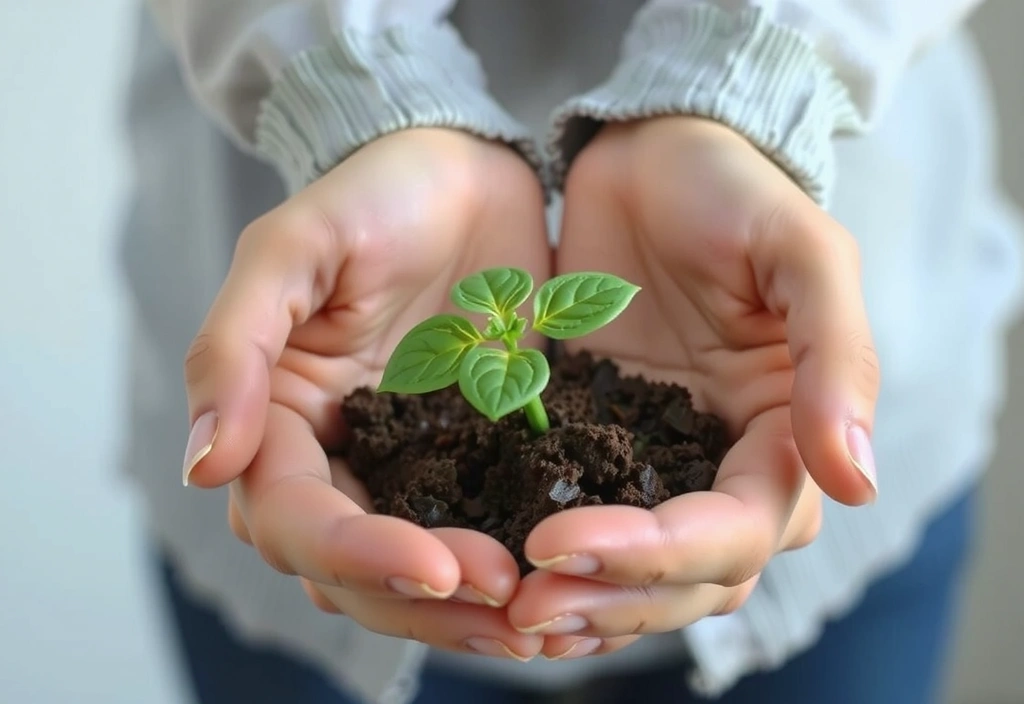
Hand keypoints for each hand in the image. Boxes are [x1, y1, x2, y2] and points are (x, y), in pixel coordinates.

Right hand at [181, 128, 549, 659]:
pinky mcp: (476, 458)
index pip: (295, 518)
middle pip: (355, 572)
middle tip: (510, 599)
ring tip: (544, 621)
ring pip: (417, 575)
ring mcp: (410, 466)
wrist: (460, 169)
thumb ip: (235, 348)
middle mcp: (337, 460)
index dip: (359, 554)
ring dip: (471, 610)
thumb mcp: (295, 246)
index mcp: (279, 420)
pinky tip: (567, 592)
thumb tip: (204, 465)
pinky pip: (486, 533)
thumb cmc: (371, 194)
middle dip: (426, 600)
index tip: (439, 566)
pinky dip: (517, 572)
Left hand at [508, 117, 879, 658]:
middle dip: (609, 599)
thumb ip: (835, 359)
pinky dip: (543, 562)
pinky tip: (490, 575)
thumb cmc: (734, 190)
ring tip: (504, 609)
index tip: (565, 541)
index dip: (661, 554)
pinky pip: (569, 519)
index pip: (736, 530)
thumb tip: (858, 480)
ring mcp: (648, 459)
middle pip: (683, 577)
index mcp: (780, 433)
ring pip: (628, 574)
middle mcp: (718, 463)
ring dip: (575, 602)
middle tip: (524, 604)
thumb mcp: (801, 251)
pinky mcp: (585, 440)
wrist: (652, 150)